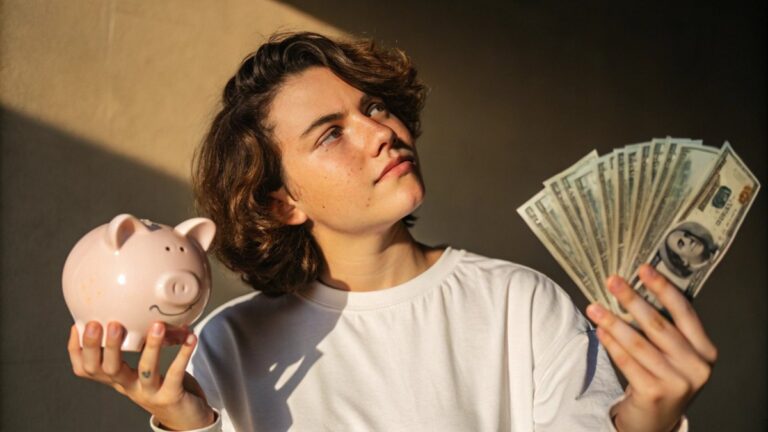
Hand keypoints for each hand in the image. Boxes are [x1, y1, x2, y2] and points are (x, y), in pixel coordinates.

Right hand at [68, 320, 215, 429]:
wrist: (184, 419)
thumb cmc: (161, 387)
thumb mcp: (140, 369)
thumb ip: (134, 348)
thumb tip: (130, 311)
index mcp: (117, 379)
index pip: (86, 369)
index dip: (78, 350)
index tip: (79, 325)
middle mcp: (128, 387)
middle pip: (108, 370)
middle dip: (106, 347)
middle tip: (110, 324)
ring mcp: (149, 393)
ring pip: (145, 370)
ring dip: (151, 346)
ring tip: (157, 326)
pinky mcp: (171, 396)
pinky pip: (175, 374)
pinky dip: (183, 355)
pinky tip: (191, 338)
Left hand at [585, 264, 717, 431]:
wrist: (656, 419)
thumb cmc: (663, 377)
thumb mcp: (674, 353)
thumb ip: (664, 327)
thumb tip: (635, 287)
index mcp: (705, 350)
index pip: (684, 312)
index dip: (663, 288)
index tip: (643, 268)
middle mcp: (696, 366)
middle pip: (658, 325)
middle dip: (632, 299)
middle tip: (612, 281)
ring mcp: (677, 382)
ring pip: (638, 343)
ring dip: (613, 321)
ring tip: (594, 307)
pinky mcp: (654, 393)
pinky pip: (627, 361)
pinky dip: (611, 344)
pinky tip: (600, 330)